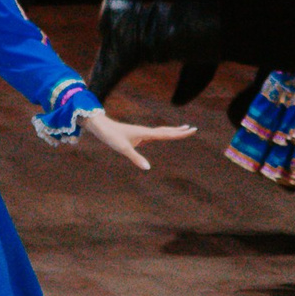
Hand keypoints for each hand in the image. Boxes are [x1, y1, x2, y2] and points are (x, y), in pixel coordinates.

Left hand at [80, 110, 196, 169]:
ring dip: (172, 131)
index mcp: (146, 133)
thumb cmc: (112, 136)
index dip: (180, 133)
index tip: (192, 129)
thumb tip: (148, 168)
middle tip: (193, 128)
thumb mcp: (123, 149)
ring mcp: (142, 132)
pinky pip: (154, 134)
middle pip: (167, 130)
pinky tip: (162, 135)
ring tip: (182, 129)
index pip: (167, 133)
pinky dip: (162, 134)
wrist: (101, 127)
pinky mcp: (138, 134)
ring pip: (161, 131)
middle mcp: (146, 131)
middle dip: (180, 130)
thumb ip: (136, 158)